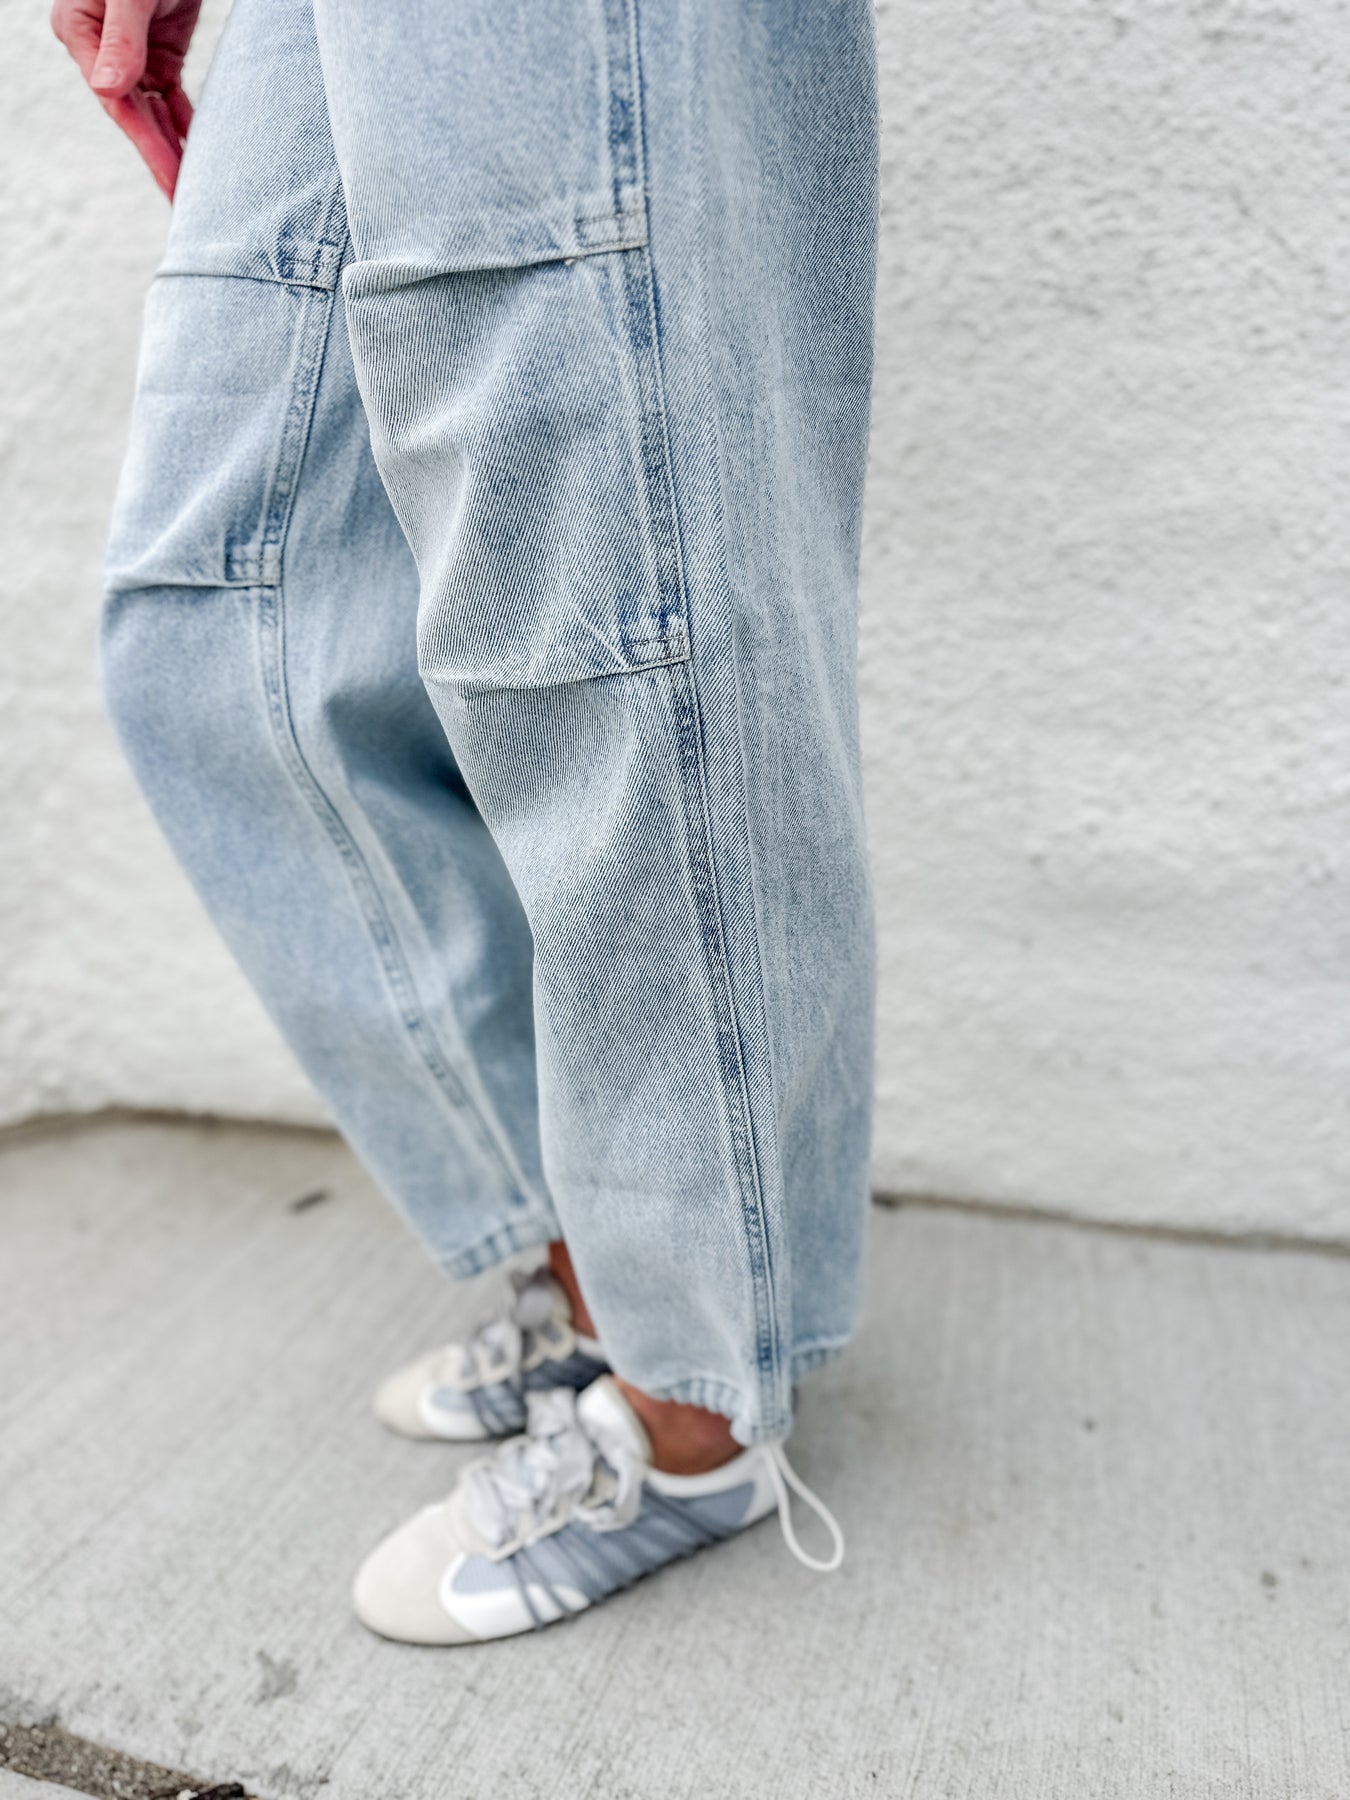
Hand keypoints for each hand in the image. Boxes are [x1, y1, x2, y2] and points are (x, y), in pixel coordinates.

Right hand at [52, 0, 202, 200]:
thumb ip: (122, 37)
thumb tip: (109, 90)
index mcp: (80, 32)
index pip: (117, 102)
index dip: (147, 145)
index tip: (173, 182)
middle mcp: (100, 45)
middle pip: (134, 114)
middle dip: (161, 159)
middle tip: (186, 207)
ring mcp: (130, 49)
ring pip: (153, 110)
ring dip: (174, 147)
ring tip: (193, 191)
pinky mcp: (159, 46)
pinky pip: (170, 94)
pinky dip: (185, 121)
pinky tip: (200, 153)